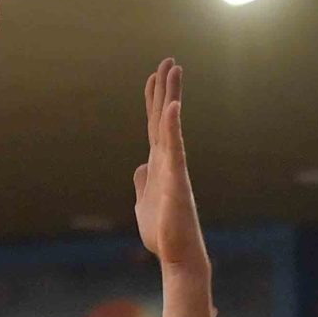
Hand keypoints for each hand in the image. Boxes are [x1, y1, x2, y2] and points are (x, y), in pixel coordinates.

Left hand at [134, 59, 210, 271]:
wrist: (177, 256)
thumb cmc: (164, 233)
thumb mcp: (144, 204)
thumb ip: (143, 183)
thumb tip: (140, 167)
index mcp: (158, 165)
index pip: (155, 126)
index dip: (154, 101)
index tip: (155, 76)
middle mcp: (168, 162)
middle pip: (164, 118)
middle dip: (166, 89)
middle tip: (169, 60)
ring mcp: (174, 169)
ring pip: (171, 126)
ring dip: (171, 97)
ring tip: (174, 70)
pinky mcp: (177, 181)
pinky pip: (174, 149)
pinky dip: (173, 128)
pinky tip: (172, 107)